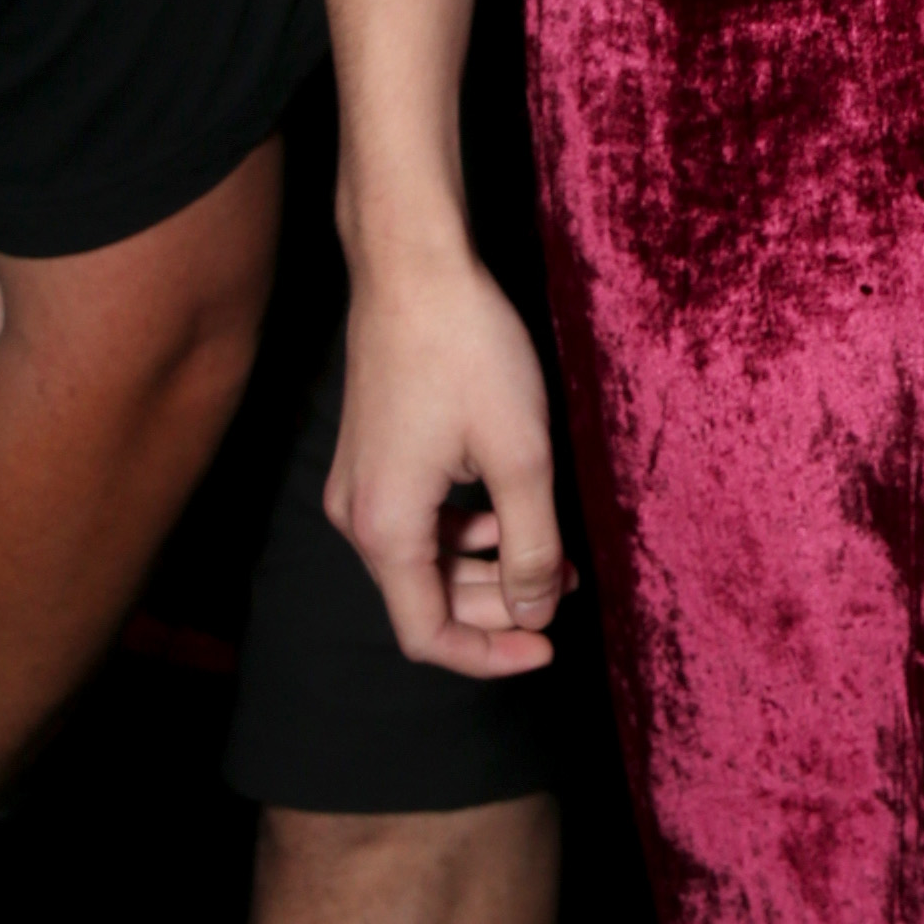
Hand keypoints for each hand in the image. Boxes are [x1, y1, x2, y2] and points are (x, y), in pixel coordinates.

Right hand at [327, 248, 572, 677]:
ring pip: (425, 558)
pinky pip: (418, 520)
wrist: (413, 268)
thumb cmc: (467, 352)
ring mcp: (359, 485)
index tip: (546, 647)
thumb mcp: (520, 455)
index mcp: (386, 528)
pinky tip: (510, 508)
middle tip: (566, 586)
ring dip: (488, 565)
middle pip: (426, 599)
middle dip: (501, 605)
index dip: (489, 655)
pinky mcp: (371, 456)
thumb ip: (530, 545)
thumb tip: (534, 612)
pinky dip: (466, 529)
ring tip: (555, 552)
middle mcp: (357, 517)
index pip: (427, 634)